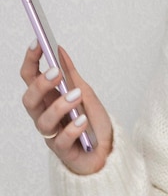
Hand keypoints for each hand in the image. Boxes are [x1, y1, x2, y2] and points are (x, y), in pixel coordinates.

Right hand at [21, 42, 112, 174]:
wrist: (110, 153)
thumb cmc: (95, 125)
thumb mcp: (86, 95)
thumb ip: (72, 75)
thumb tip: (59, 50)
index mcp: (48, 100)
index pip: (30, 78)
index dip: (31, 60)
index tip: (39, 43)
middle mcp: (46, 116)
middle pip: (30, 99)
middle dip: (40, 84)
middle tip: (56, 72)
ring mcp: (53, 135)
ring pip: (44, 121)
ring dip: (60, 106)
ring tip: (77, 97)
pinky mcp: (64, 152)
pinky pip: (62, 140)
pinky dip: (73, 128)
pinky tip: (83, 120)